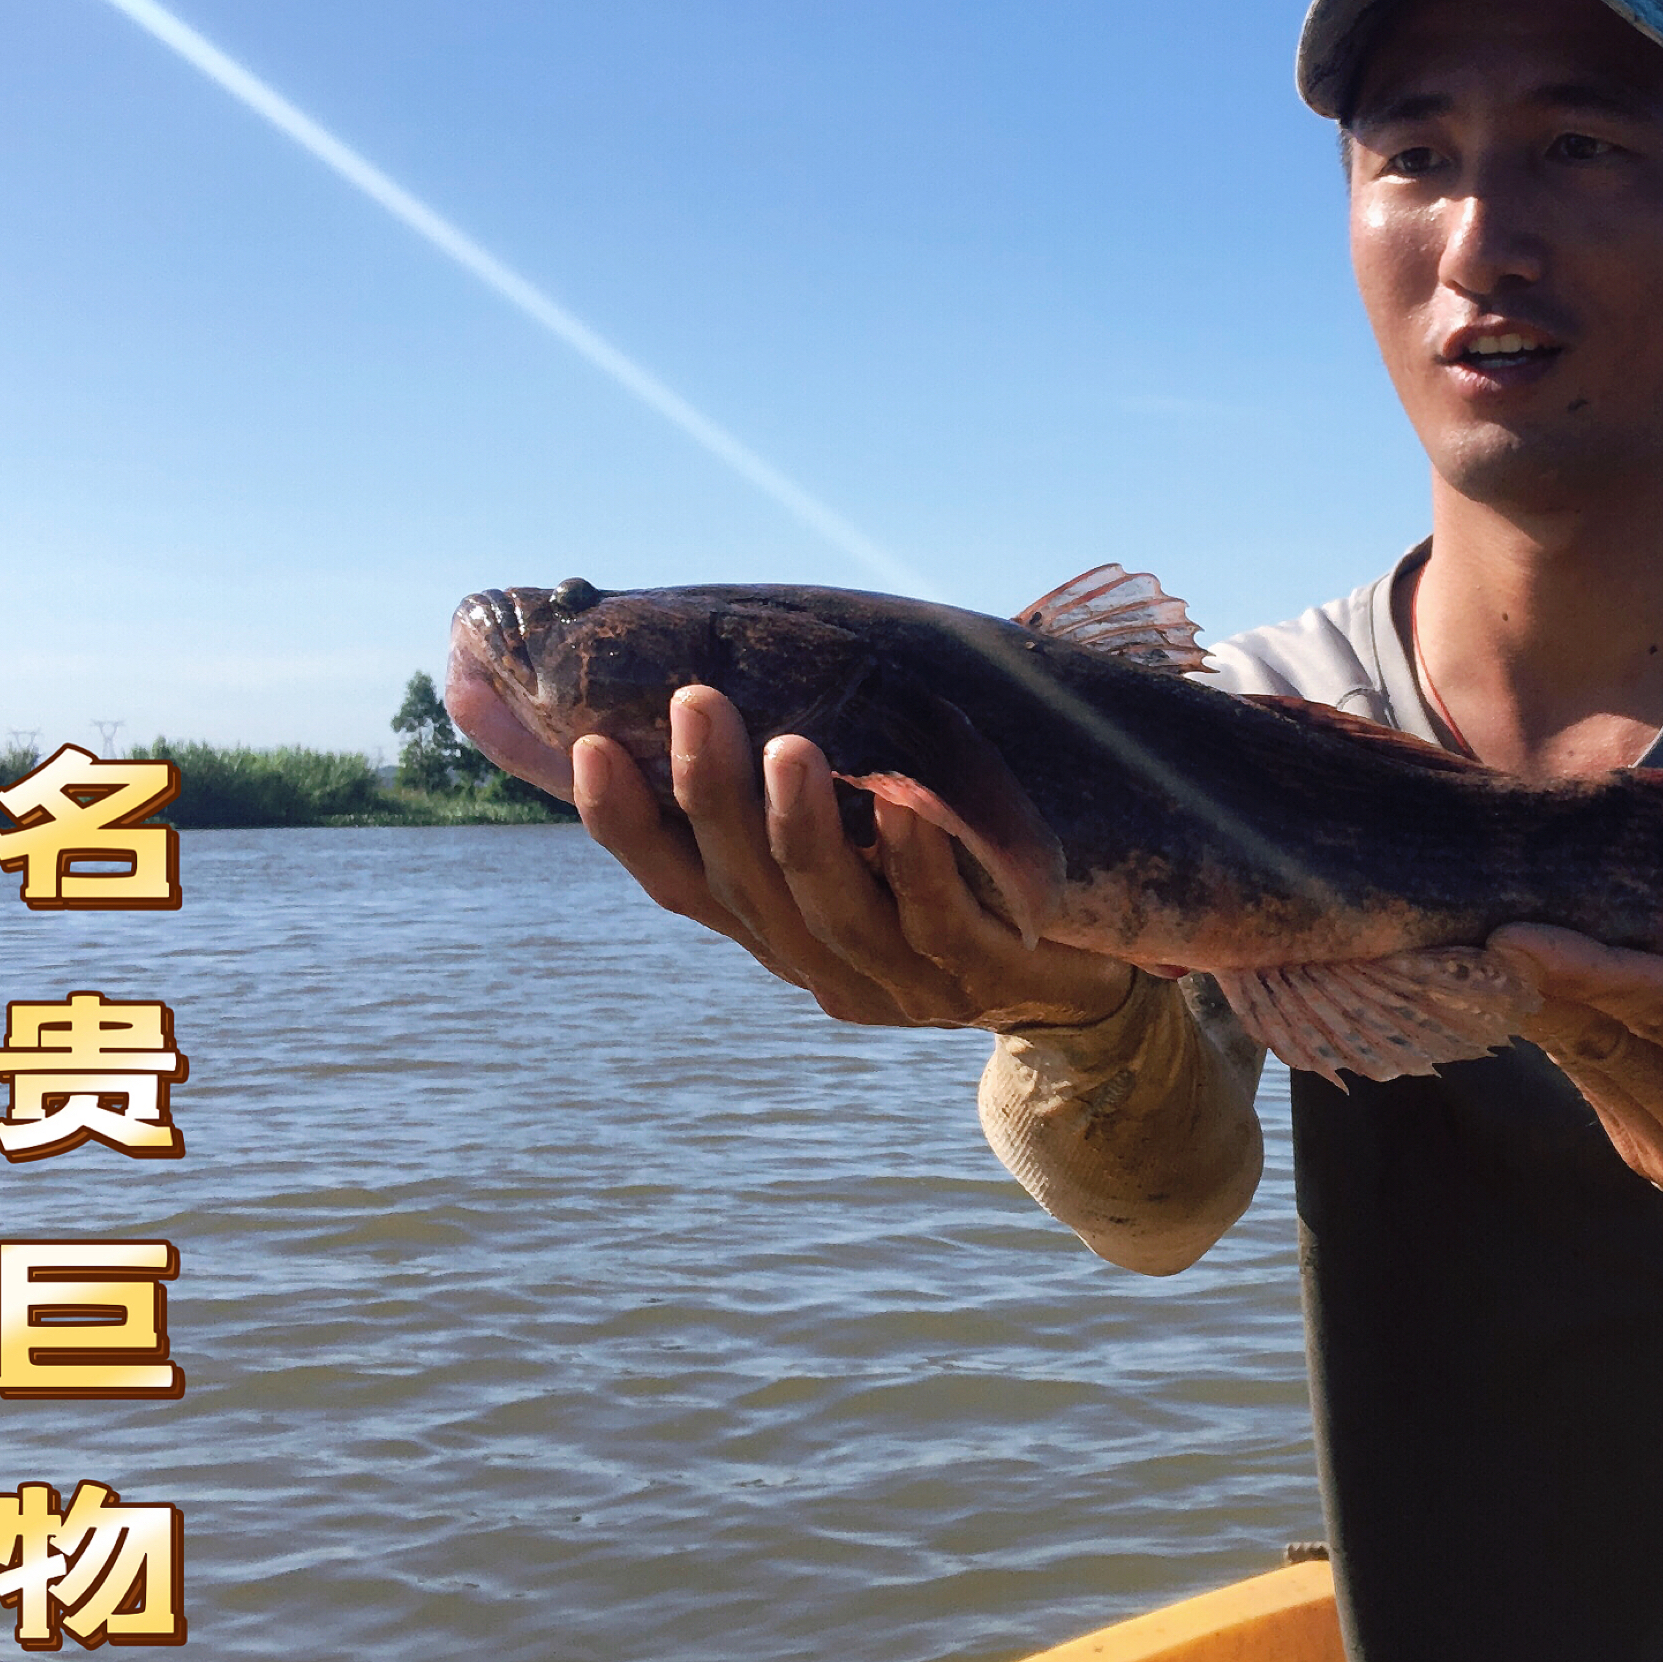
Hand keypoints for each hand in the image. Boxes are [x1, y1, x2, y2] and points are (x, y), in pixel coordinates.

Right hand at [572, 684, 1134, 1031]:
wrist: (1075, 982)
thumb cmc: (946, 883)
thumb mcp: (856, 838)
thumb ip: (784, 786)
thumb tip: (693, 679)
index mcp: (777, 930)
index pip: (680, 885)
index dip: (624, 826)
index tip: (587, 745)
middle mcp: (822, 962)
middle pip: (747, 889)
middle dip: (714, 796)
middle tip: (697, 703)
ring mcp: (902, 980)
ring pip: (832, 910)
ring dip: (804, 830)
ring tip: (788, 747)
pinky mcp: (985, 975)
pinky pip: (941, 921)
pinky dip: (918, 862)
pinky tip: (909, 806)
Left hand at [1485, 926, 1662, 1214]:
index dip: (1598, 972)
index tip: (1518, 931)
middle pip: (1604, 1038)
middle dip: (1529, 969)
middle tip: (1463, 893)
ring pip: (1581, 1059)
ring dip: (1524, 989)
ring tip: (1469, 907)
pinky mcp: (1648, 1158)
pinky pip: (1588, 1074)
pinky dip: (1551, 1014)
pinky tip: (1518, 956)